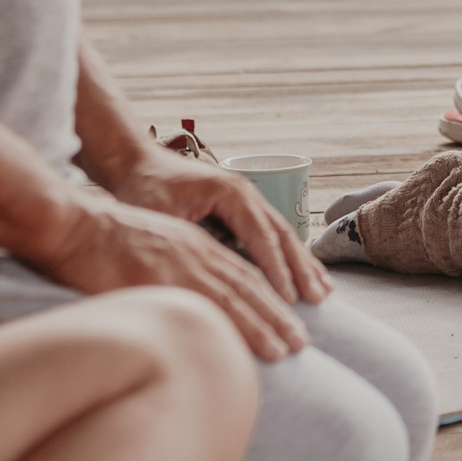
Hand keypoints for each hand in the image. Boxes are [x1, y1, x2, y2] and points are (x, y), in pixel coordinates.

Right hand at [39, 190, 311, 360]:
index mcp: (192, 244)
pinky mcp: (157, 280)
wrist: (69, 225)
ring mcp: (177, 266)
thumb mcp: (149, 246)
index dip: (268, 294)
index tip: (290, 317)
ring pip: (232, 297)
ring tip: (287, 348)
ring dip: (263, 325)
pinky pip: (197, 308)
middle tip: (302, 341)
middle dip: (278, 314)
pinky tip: (241, 348)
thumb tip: (182, 300)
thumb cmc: (99, 238)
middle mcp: (193, 252)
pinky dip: (225, 328)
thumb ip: (171, 269)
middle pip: (247, 284)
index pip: (240, 271)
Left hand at [105, 145, 330, 306]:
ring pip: (282, 234)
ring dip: (302, 263)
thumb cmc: (144, 188)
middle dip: (301, 268)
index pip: (260, 236)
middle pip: (281, 233)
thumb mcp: (160, 215)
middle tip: (318, 299)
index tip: (288, 298)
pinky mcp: (241, 209)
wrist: (138, 162)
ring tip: (323, 291)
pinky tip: (303, 276)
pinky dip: (289, 257)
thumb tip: (206, 279)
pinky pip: (271, 235)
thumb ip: (185, 243)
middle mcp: (246, 193)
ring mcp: (247, 199)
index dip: (275, 269)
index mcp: (231, 192)